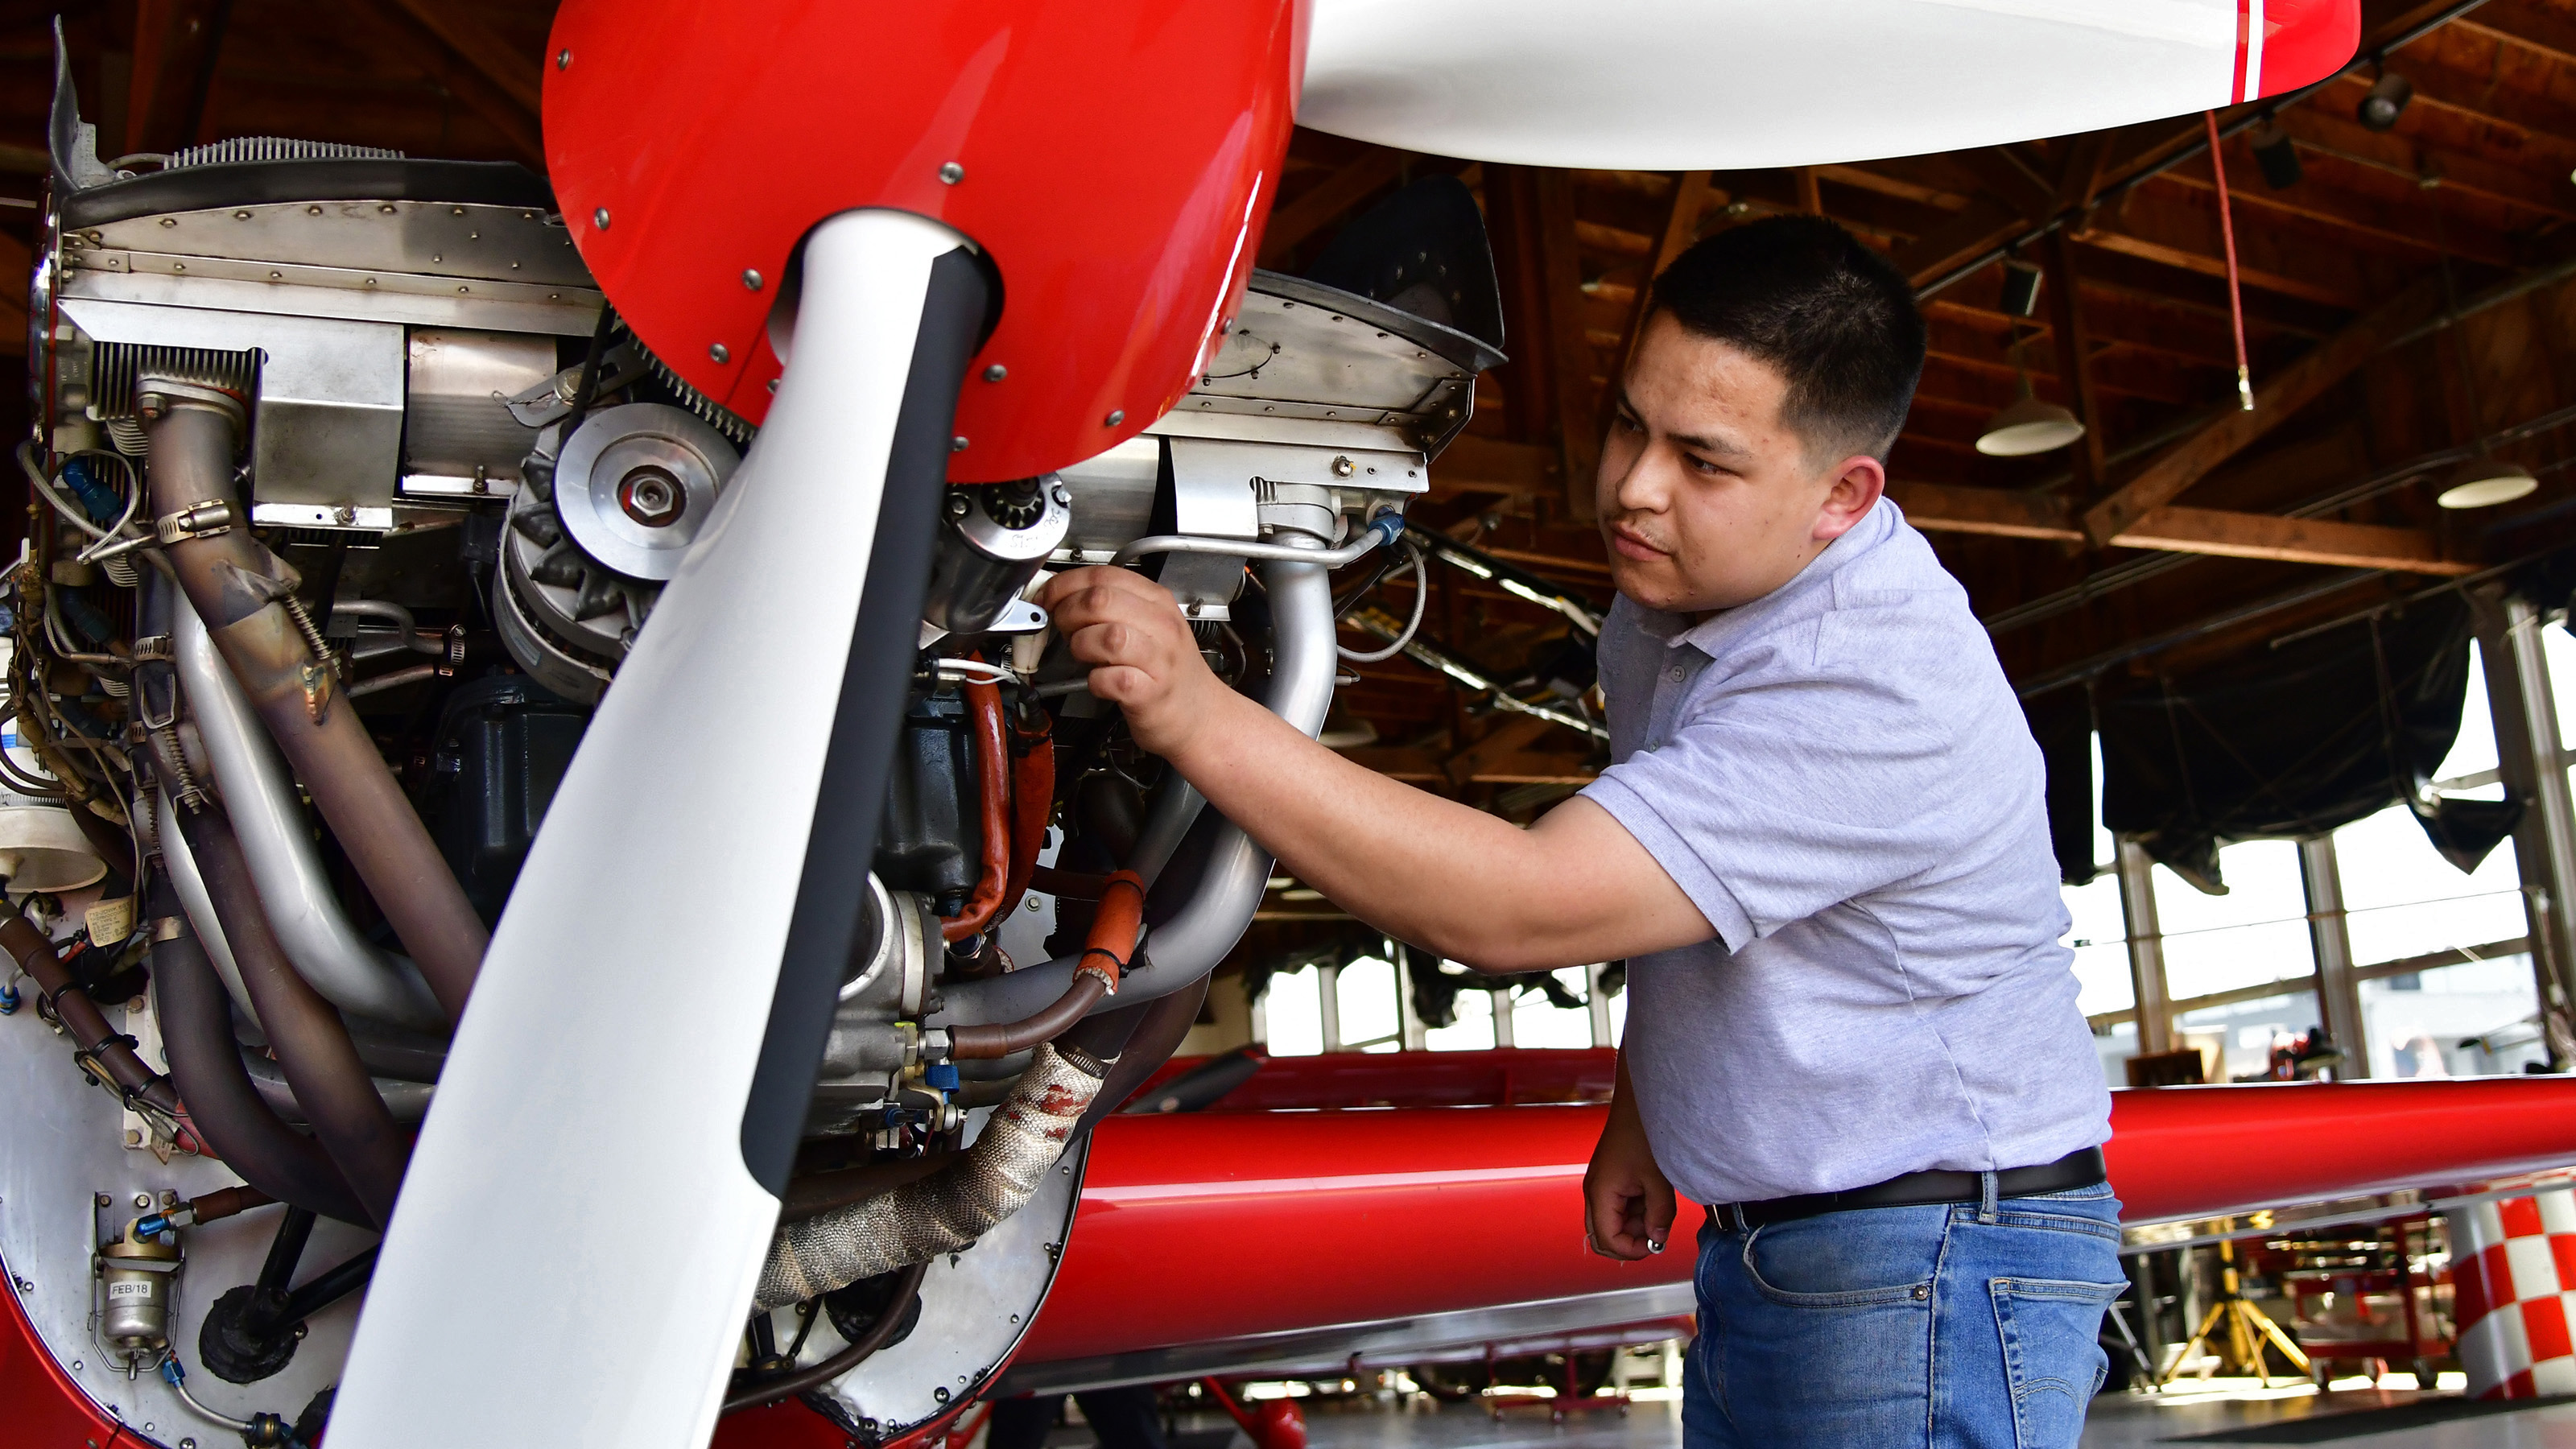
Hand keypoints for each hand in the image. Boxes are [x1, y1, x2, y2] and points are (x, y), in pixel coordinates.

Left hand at [1038, 567, 1229, 758]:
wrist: (1199, 714)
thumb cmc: (1167, 671)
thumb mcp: (1148, 626)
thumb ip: (1112, 607)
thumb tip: (1062, 597)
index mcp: (1157, 601)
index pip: (1104, 575)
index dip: (1066, 584)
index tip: (1049, 597)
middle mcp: (1161, 625)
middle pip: (1101, 600)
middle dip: (1067, 612)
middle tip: (1063, 627)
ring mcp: (1159, 659)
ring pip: (1107, 635)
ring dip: (1081, 644)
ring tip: (1084, 655)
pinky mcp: (1151, 692)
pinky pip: (1112, 678)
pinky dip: (1095, 681)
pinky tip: (1099, 682)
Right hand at [1584, 1099, 1675, 1260]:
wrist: (1638, 1104)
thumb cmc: (1642, 1132)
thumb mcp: (1658, 1179)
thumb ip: (1659, 1214)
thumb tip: (1658, 1239)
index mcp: (1600, 1193)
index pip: (1607, 1241)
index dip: (1632, 1250)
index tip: (1655, 1244)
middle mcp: (1594, 1192)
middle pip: (1602, 1237)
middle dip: (1630, 1242)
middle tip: (1655, 1234)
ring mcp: (1600, 1186)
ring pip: (1612, 1223)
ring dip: (1635, 1225)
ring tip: (1658, 1205)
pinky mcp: (1609, 1180)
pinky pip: (1618, 1207)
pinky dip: (1636, 1210)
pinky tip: (1652, 1195)